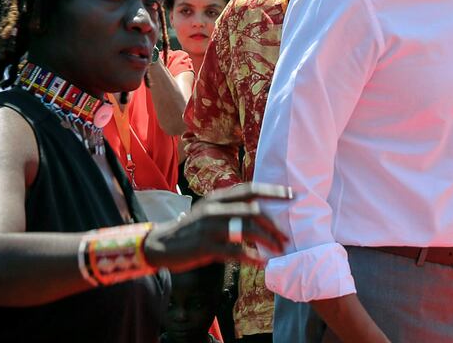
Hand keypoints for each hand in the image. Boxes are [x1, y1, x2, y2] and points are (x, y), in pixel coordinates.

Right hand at [144, 183, 289, 272]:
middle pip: (253, 210)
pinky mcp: (204, 246)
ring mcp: (209, 227)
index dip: (273, 191)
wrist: (160, 244)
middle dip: (274, 223)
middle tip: (287, 237)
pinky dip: (251, 257)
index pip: (251, 189)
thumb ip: (231, 208)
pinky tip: (262, 262)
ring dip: (267, 240)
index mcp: (218, 197)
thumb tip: (261, 211)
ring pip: (246, 229)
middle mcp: (214, 208)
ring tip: (279, 250)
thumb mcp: (210, 211)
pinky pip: (233, 252)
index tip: (293, 195)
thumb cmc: (191, 229)